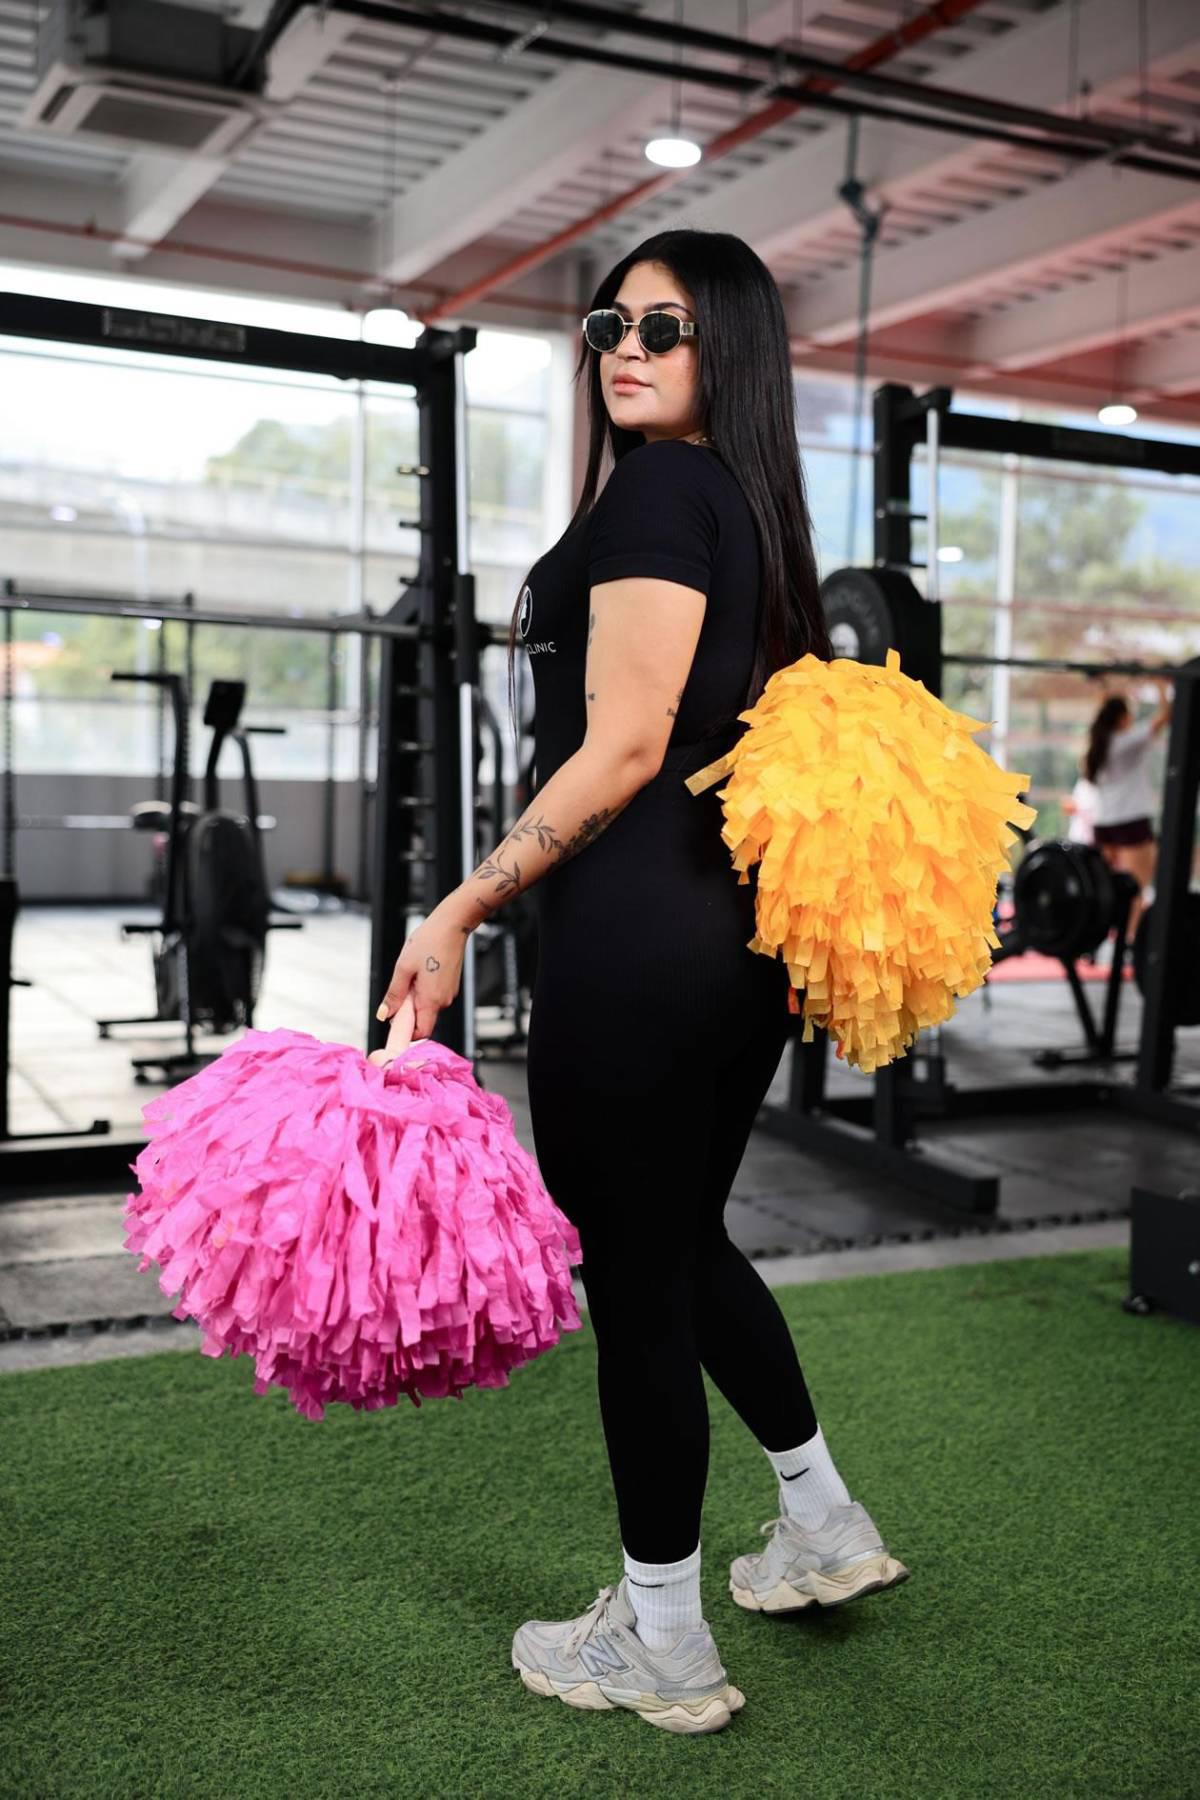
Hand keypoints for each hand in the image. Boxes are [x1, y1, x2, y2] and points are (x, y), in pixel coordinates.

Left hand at [370, 906, 466, 1054]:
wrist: (452, 925)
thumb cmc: (429, 941)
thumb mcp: (403, 968)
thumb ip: (394, 994)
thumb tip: (384, 1014)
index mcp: (431, 1000)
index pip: (420, 1032)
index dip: (406, 1031)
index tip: (394, 1021)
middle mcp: (444, 1000)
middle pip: (423, 1019)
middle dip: (408, 1011)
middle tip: (400, 990)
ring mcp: (449, 993)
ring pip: (428, 1007)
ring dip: (415, 998)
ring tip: (411, 975)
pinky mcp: (450, 985)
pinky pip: (434, 996)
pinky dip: (424, 991)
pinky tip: (420, 972)